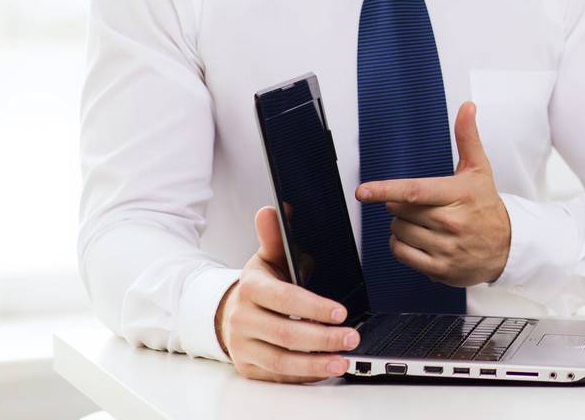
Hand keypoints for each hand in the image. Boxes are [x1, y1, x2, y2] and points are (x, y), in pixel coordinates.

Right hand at [215, 206, 359, 381]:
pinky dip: (305, 375)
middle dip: (323, 338)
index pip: (284, 298)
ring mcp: (245, 346)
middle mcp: (244, 319)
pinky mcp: (250, 367)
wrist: (231, 312)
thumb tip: (273, 209)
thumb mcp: (268, 258)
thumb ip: (275, 236)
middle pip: (286, 333)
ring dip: (316, 363)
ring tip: (344, 360)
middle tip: (352, 336)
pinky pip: (279, 376)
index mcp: (251, 288)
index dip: (313, 307)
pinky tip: (326, 369)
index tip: (341, 312)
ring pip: (282, 361)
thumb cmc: (260, 284)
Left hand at [356, 102, 511, 286]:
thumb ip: (468, 138)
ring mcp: (446, 247)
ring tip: (423, 222)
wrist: (507, 246)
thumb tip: (467, 107)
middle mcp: (452, 222)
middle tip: (420, 204)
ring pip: (398, 232)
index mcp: (459, 195)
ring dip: (401, 226)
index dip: (386, 190)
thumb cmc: (486, 205)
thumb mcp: (479, 169)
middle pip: (401, 211)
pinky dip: (401, 245)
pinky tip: (417, 239)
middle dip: (401, 205)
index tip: (363, 192)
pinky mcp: (439, 269)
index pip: (415, 191)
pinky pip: (401, 254)